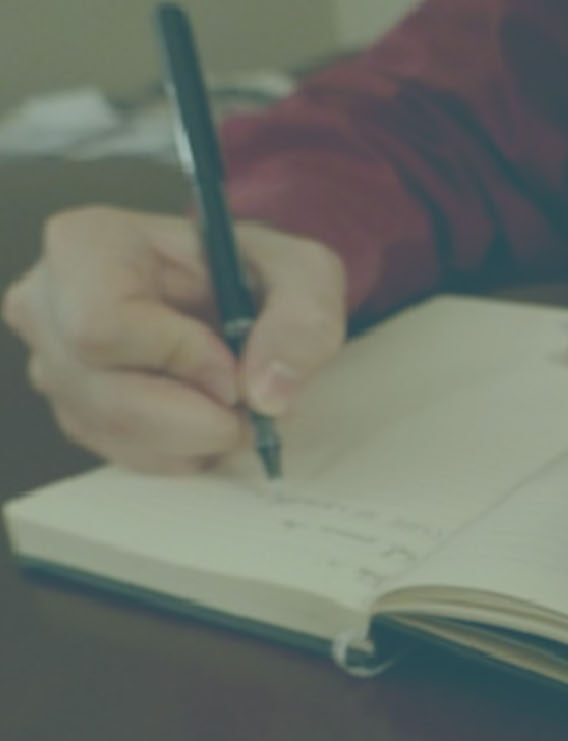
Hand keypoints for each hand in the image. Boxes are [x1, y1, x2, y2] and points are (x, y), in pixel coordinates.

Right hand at [3, 206, 346, 472]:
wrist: (238, 294)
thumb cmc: (257, 272)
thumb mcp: (304, 274)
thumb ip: (303, 321)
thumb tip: (265, 395)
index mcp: (87, 244)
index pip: (105, 326)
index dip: (181, 359)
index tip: (234, 366)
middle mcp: (48, 303)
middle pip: (108, 396)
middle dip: (196, 417)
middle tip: (248, 404)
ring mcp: (52, 361)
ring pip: (116, 433)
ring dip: (195, 438)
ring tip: (232, 404)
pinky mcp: (74, 409)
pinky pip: (122, 455)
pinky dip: (181, 452)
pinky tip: (207, 417)